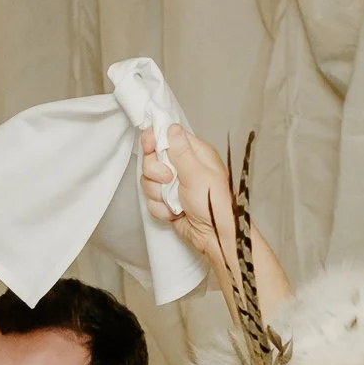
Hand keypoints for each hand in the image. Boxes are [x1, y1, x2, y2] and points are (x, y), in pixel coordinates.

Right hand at [141, 124, 236, 265]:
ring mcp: (173, 185)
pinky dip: (161, 208)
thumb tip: (172, 127)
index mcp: (194, 153)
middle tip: (169, 180)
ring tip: (175, 202)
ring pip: (149, 181)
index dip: (154, 140)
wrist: (214, 236)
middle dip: (155, 172)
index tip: (150, 147)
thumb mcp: (197, 173)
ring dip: (158, 194)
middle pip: (152, 159)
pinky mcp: (167, 201)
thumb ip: (180, 151)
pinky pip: (151, 200)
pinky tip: (175, 213)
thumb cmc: (214, 203)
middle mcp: (182, 166)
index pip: (166, 136)